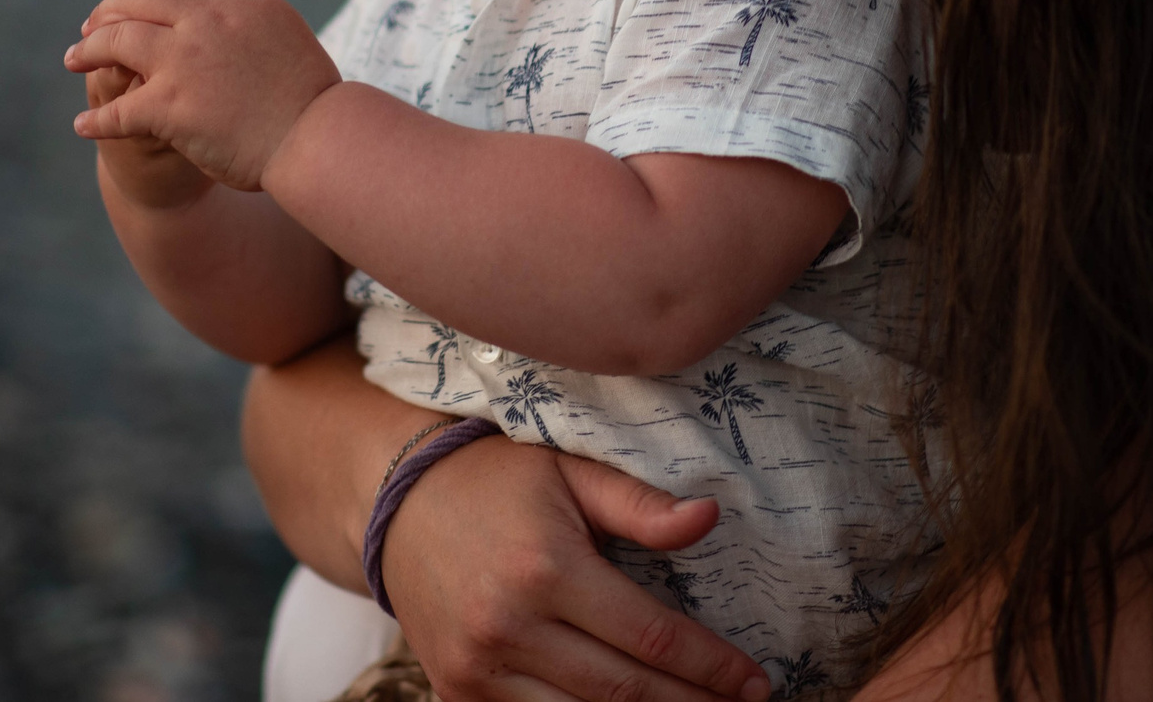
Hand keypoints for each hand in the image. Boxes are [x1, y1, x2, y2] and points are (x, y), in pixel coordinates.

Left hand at [66, 0, 340, 191]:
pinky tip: (84, 127)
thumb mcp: (286, 35)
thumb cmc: (313, 99)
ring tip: (75, 60)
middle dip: (112, 9)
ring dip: (89, 50)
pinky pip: (119, 109)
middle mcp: (208, 18)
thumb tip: (237, 10)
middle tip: (93, 25)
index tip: (146, 3)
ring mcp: (184, 58)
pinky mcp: (169, 102)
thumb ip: (252, 18)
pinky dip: (97, 120)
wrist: (317, 138)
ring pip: (117, 40)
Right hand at [384, 438, 771, 701]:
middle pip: (624, 692)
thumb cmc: (498, 480)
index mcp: (546, 568)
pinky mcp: (459, 694)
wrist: (398, 505)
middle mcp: (509, 626)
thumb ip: (639, 503)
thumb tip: (710, 518)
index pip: (650, 637)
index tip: (755, 681)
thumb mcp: (569, 472)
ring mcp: (478, 669)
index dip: (711, 666)